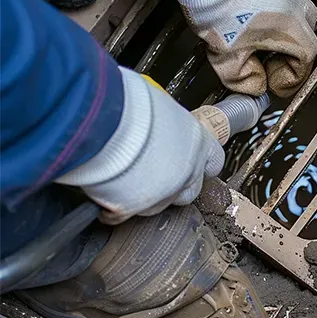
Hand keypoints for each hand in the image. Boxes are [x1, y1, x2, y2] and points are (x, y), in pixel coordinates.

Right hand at [56, 68, 223, 223]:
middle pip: (191, 191)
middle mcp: (188, 168)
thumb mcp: (158, 103)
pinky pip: (125, 213)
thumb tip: (155, 117)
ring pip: (160, 205)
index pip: (215, 161)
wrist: (109, 123)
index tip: (188, 161)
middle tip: (151, 174)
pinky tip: (102, 194)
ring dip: (144, 196)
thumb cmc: (132, 105)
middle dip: (173, 187)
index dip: (201, 164)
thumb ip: (165, 120)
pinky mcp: (139, 207)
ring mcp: (167, 191)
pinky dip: (113, 207)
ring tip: (123, 180)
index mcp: (197, 140)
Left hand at [166, 0, 316, 97]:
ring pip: (293, 17)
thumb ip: (244, 79)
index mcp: (292, 31)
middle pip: (305, 38)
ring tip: (258, 42)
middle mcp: (295, 7)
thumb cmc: (220, 9)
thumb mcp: (227, 59)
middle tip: (269, 65)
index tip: (274, 84)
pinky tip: (247, 20)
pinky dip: (270, 15)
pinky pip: (278, 0)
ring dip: (280, 33)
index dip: (290, 79)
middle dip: (289, 55)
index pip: (305, 62)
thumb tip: (254, 85)